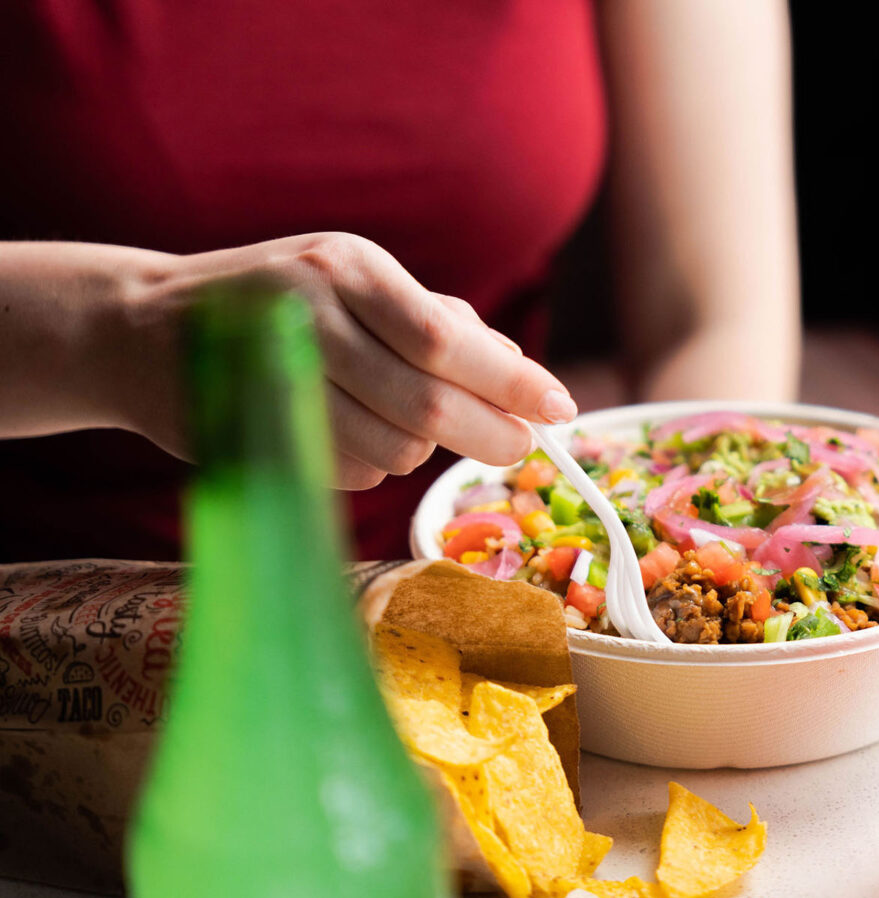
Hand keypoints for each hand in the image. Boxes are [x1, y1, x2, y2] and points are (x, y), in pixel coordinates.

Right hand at [129, 232, 575, 488]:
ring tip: (402, 423)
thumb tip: (519, 371)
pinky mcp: (251, 427)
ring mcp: (273, 373)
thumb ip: (435, 324)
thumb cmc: (277, 305)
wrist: (140, 328)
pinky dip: (370, 466)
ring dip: (417, 449)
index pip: (444, 338)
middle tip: (518, 447)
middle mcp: (308, 312)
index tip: (561, 409)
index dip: (511, 382)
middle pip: (425, 399)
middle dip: (487, 433)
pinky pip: (347, 470)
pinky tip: (348, 433)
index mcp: (347, 267)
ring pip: (391, 445)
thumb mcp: (353, 288)